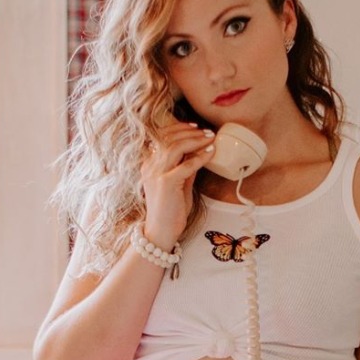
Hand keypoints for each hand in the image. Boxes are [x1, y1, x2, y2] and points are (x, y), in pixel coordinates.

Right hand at [140, 122, 215, 247]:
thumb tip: (198, 154)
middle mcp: (150, 166)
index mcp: (149, 164)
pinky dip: (200, 156)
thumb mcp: (178, 184)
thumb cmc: (169, 210)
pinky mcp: (166, 183)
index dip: (179, 128)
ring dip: (196, 140)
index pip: (161, 137)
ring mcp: (156, 174)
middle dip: (189, 132)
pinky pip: (186, 165)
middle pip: (168, 138)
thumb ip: (185, 169)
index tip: (195, 127)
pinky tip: (211, 152)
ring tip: (210, 138)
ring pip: (176, 147)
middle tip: (207, 131)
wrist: (161, 232)